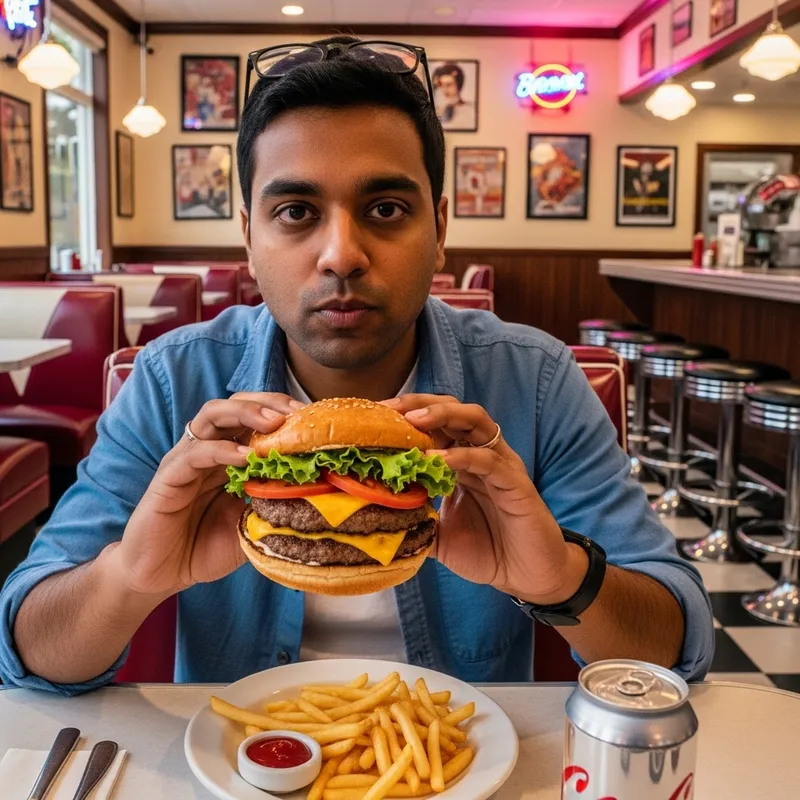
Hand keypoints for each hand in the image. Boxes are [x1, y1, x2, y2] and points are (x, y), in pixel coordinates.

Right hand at [109, 392, 304, 597]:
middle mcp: (209, 449)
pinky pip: (194, 453)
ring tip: (274, 423)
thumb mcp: (252, 525)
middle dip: (269, 402)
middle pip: (236, 405)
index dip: (285, 412)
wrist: (161, 574)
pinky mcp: (168, 477)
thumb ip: (276, 507)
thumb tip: (317, 495)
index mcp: (230, 456)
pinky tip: (245, 457)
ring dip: (246, 413)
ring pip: (213, 416)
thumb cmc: (205, 548)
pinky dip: (221, 449)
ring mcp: (187, 459)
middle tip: (297, 412)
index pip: (257, 418)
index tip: (315, 419)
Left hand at [384, 395, 587, 604]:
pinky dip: (461, 455)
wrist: (526, 577)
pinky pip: (487, 458)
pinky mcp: (515, 482)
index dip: (404, 416)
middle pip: (452, 410)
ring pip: (474, 420)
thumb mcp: (437, 535)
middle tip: (389, 409)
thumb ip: (411, 521)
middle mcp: (480, 453)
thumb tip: (372, 517)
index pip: (433, 424)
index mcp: (461, 460)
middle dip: (419, 404)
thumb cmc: (486, 551)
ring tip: (412, 422)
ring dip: (441, 415)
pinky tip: (435, 461)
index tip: (374, 417)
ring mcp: (500, 464)